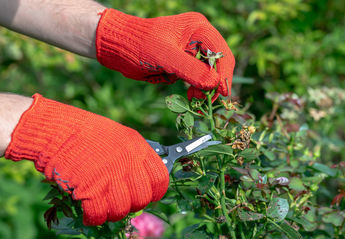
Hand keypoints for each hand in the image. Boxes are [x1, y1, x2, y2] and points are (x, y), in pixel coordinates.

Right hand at [5, 94, 168, 225]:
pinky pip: (99, 215)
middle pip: (142, 198)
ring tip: (103, 206)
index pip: (160, 179)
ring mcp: (109, 177)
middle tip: (120, 202)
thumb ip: (135, 157)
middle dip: (132, 205)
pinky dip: (94, 218)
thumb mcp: (120, 136)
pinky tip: (89, 214)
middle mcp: (128, 163)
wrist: (56, 130)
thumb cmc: (87, 133)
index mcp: (138, 148)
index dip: (155, 192)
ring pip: (122, 210)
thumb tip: (145, 179)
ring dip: (112, 213)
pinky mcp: (89, 190)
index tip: (149, 196)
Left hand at [96, 9, 234, 99]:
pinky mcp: (184, 62)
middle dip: (213, 83)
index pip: (221, 53)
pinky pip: (197, 77)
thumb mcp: (166, 57)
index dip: (224, 74)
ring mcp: (192, 50)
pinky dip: (196, 88)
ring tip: (194, 99)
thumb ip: (191, 70)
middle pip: (218, 64)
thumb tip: (214, 84)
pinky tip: (189, 95)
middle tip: (204, 101)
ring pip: (209, 73)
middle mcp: (199, 37)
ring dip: (204, 88)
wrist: (118, 46)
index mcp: (198, 28)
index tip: (222, 94)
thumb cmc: (139, 45)